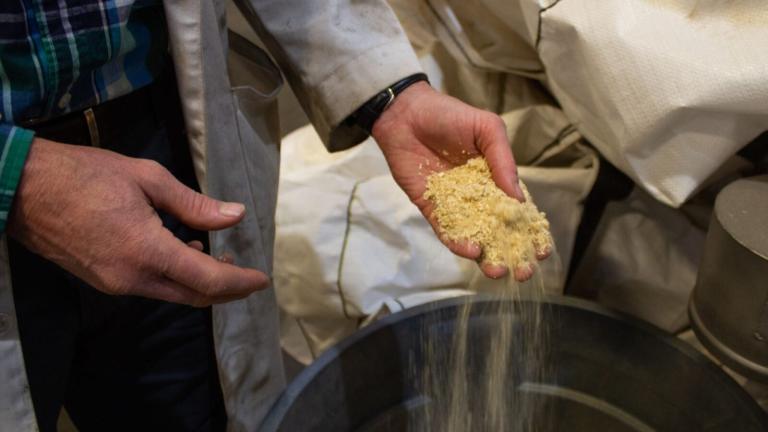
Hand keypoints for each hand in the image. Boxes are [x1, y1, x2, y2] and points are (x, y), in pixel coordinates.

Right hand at [7, 138, 268, 305]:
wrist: (23, 188)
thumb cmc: (85, 175)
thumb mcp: (148, 178)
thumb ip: (195, 204)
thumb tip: (234, 216)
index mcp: (147, 251)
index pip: (208, 280)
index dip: (240, 282)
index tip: (262, 279)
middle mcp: (132, 278)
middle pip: (194, 296)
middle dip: (226, 289)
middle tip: (245, 272)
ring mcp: (115, 284)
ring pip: (173, 294)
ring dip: (200, 283)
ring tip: (216, 255)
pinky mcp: (103, 281)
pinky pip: (151, 287)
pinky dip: (175, 277)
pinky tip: (182, 252)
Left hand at [372, 82, 547, 280]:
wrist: (407, 114)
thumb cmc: (450, 115)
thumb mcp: (487, 130)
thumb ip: (504, 163)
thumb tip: (518, 200)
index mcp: (497, 178)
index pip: (518, 211)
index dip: (531, 232)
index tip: (542, 251)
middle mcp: (478, 196)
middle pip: (498, 231)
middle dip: (512, 254)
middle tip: (523, 272)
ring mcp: (455, 205)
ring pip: (474, 237)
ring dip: (486, 256)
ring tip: (497, 271)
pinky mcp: (431, 208)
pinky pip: (446, 231)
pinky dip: (458, 243)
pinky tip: (471, 251)